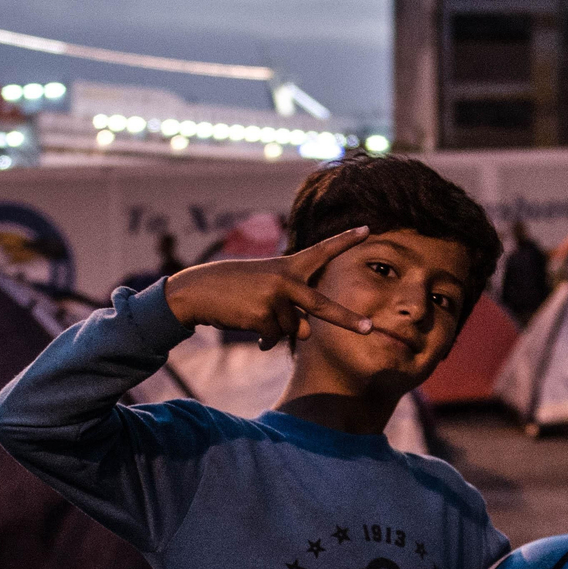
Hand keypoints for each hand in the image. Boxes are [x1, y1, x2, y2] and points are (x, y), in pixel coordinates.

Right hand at [161, 226, 374, 349]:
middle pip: (322, 306)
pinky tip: (251, 330)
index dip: (345, 240)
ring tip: (255, 316)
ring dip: (275, 330)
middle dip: (347, 320)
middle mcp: (286, 279)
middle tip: (370, 329)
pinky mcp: (263, 315)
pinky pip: (274, 338)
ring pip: (291, 329)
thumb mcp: (268, 293)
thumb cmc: (236, 290)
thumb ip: (294, 309)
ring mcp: (275, 297)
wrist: (197, 292)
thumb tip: (309, 333)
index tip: (368, 228)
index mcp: (288, 266)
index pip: (322, 251)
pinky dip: (264, 340)